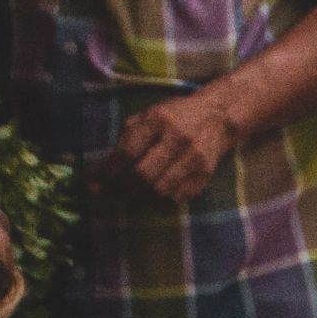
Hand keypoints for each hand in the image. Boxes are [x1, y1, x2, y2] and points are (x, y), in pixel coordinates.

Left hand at [106, 93, 237, 202]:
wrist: (218, 117)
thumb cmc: (174, 116)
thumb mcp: (148, 117)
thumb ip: (125, 139)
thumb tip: (99, 169)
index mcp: (159, 119)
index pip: (129, 152)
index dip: (110, 172)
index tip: (98, 184)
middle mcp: (178, 138)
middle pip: (143, 174)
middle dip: (122, 189)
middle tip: (109, 197)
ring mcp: (194, 158)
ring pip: (160, 189)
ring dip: (139, 198)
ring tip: (127, 199)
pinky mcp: (205, 173)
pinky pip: (178, 197)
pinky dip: (161, 201)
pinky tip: (151, 198)